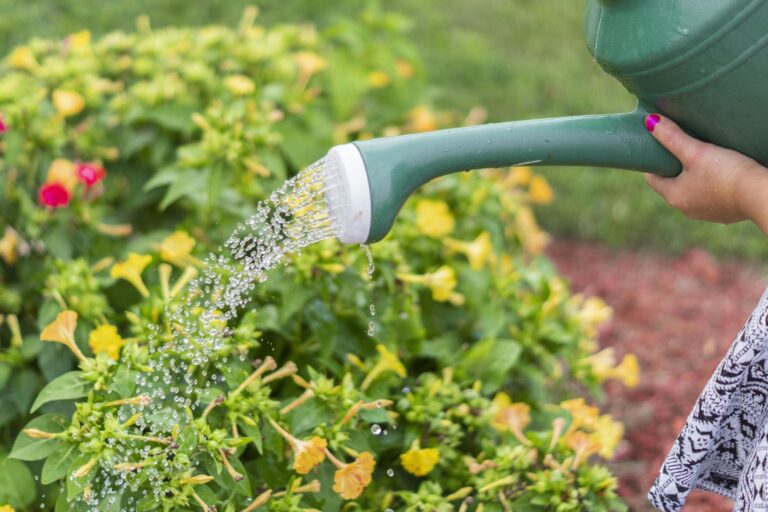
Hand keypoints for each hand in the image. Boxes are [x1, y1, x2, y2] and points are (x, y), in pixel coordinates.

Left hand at [643, 114, 767, 232]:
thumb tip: (650, 121)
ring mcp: (705, 214)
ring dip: (693, 178)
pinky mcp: (723, 214)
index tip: (661, 149)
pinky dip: (711, 187)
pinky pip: (711, 198)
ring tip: (702, 161)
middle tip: (682, 150)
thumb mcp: (696, 151)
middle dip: (674, 169)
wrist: (759, 194)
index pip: (653, 179)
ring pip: (692, 192)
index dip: (654, 163)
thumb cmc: (725, 173)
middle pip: (672, 185)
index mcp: (674, 197)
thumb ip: (673, 137)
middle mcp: (685, 209)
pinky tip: (720, 175)